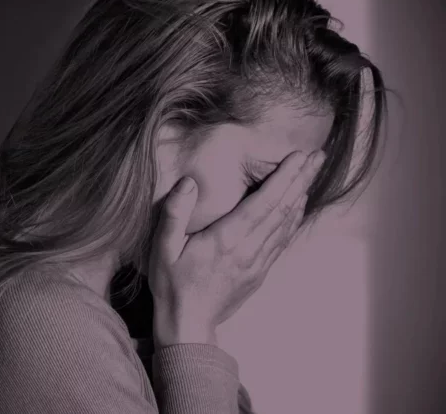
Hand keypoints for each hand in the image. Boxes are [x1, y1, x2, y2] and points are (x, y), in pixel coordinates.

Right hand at [149, 150, 324, 345]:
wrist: (188, 324)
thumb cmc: (173, 284)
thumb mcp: (162, 248)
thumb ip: (175, 214)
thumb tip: (188, 183)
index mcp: (226, 238)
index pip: (263, 202)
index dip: (284, 177)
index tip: (299, 156)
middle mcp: (248, 248)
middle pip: (282, 208)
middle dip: (301, 179)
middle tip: (318, 156)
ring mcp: (257, 262)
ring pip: (286, 224)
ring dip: (301, 196)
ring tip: (312, 174)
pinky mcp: (259, 272)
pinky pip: (282, 241)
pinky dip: (293, 220)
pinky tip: (298, 208)